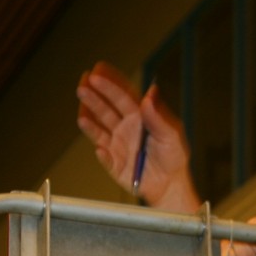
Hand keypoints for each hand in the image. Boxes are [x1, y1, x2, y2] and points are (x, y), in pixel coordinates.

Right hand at [76, 62, 199, 211]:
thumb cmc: (174, 157)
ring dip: (89, 116)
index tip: (98, 71)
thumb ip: (159, 116)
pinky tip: (99, 149)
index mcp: (140, 117)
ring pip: (99, 127)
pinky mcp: (113, 162)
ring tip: (81, 107)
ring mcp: (117, 144)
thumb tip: (151, 93)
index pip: (123, 96)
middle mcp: (125, 127)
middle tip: (84, 81)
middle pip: (106, 108)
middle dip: (95, 95)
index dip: (111, 83)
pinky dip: (101, 153)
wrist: (170, 185)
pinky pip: (104, 156)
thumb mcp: (172, 135)